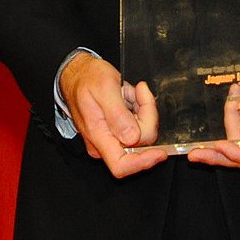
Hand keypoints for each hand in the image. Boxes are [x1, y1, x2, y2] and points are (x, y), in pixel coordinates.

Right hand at [59, 52, 166, 177]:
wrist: (78, 74)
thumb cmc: (87, 79)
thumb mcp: (104, 88)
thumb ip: (117, 114)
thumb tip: (132, 138)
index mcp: (98, 136)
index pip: (121, 165)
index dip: (144, 162)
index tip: (161, 152)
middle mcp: (104, 143)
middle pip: (139, 144)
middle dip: (147, 117)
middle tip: (139, 92)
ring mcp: (111, 138)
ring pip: (142, 133)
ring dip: (142, 111)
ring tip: (128, 92)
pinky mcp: (118, 132)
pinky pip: (139, 127)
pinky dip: (140, 110)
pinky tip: (128, 97)